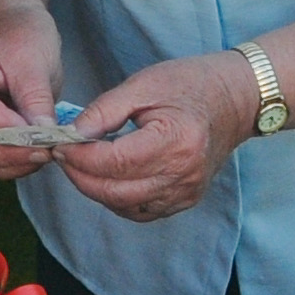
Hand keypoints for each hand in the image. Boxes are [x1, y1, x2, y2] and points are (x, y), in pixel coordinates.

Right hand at [0, 7, 65, 179]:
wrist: (16, 34)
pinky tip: (33, 157)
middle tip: (45, 151)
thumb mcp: (33, 57)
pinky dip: (8, 168)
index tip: (39, 135)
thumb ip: (35, 96)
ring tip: (43, 155)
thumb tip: (42, 133)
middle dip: (7, 153)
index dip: (4, 126)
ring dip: (9, 165)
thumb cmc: (21, 37)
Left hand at [54, 51, 259, 223]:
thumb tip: (72, 133)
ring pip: (124, 205)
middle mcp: (184, 174)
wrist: (236, 99)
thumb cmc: (191, 84)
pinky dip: (117, 198)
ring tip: (80, 163)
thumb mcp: (143, 84)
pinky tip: (105, 176)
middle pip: (115, 191)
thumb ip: (104, 111)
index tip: (58, 144)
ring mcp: (187, 191)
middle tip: (61, 154)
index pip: (113, 162)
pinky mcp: (186, 199)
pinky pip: (141, 210)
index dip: (78, 156)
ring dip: (95, 189)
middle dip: (79, 175)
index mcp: (176, 142)